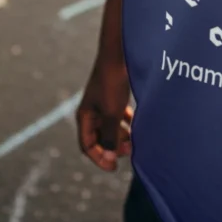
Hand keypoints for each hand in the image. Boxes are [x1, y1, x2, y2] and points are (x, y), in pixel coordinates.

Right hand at [76, 53, 132, 171]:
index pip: (87, 146)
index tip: (114, 166)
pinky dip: (125, 123)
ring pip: (109, 128)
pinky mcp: (112, 96)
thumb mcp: (112, 113)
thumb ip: (110, 136)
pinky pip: (117, 117)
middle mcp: (91, 112)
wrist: (119, 54)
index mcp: (84, 116)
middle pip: (98, 139)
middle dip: (112, 148)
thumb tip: (110, 156)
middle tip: (130, 152)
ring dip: (121, 136)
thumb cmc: (112, 82)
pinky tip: (136, 124)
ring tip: (135, 141)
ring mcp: (101, 104)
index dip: (99, 158)